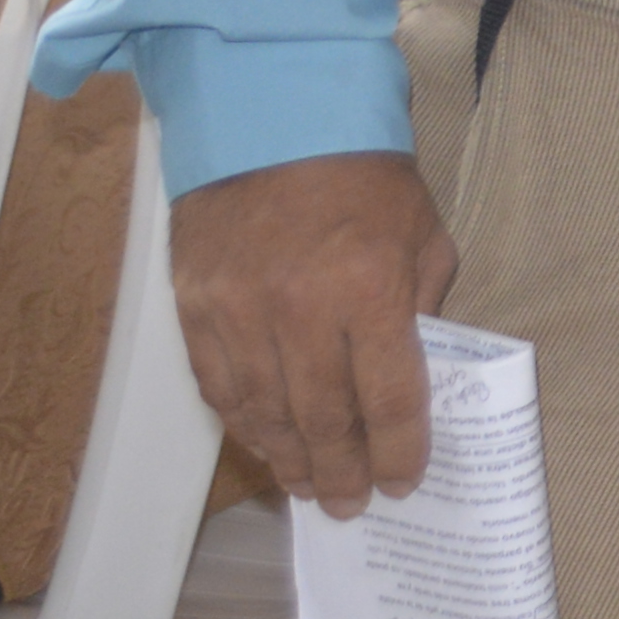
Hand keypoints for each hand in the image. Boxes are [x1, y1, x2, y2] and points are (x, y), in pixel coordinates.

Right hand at [169, 150, 459, 516]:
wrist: (271, 114)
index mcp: (371, 288)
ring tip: (307, 489)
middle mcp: (302, 309)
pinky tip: (263, 445)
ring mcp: (241, 311)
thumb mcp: (422, 229)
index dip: (398, 451)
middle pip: (325, 420)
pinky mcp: (196, 306)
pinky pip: (219, 386)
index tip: (403, 482)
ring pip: (266, 414)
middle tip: (350, 505)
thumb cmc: (360, 172)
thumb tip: (417, 372)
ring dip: (289, 461)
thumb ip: (422, 303)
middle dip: (342, 473)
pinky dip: (243, 425)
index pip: (389, 398)